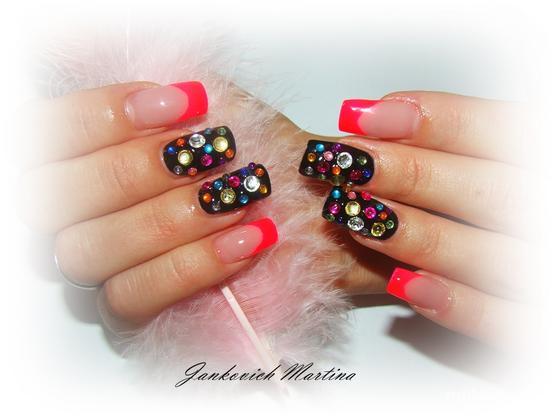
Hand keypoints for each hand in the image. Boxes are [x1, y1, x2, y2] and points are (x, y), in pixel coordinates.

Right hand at [18, 81, 284, 329]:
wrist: (310, 211)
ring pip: (86, 251)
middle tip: (212, 155)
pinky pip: (130, 298)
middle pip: (50, 198)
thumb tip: (113, 62)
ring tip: (237, 197)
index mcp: (89, 154)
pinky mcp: (133, 310)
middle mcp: (80, 212)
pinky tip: (246, 238)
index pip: (45, 134)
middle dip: (135, 171)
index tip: (183, 104)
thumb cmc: (261, 158)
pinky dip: (192, 265)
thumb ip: (167, 92)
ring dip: (167, 219)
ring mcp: (103, 265)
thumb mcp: (220, 109)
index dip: (103, 116)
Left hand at [327, 92, 531, 348]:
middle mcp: (545, 210)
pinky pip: (502, 319)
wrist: (544, 262)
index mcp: (542, 158)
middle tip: (346, 166)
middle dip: (408, 175)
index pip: (495, 131)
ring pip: (485, 254)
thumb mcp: (494, 157)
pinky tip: (402, 285)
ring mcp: (543, 268)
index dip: (431, 122)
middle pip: (483, 190)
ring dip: (416, 237)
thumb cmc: (496, 195)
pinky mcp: (536, 316)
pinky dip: (454, 304)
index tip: (363, 117)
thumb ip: (453, 142)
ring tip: (352, 220)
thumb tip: (371, 121)